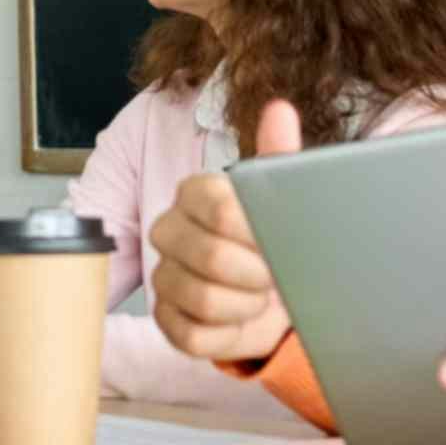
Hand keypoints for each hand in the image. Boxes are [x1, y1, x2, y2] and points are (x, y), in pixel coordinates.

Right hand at [148, 101, 301, 362]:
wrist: (274, 290)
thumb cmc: (272, 238)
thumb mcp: (281, 197)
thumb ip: (279, 155)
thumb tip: (280, 109)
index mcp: (194, 193)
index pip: (220, 207)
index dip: (258, 233)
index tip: (281, 242)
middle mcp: (168, 230)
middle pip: (211, 257)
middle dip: (258, 274)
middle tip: (276, 275)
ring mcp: (163, 276)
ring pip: (202, 299)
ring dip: (247, 305)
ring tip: (261, 297)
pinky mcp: (166, 319)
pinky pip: (193, 335)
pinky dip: (228, 333)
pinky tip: (241, 320)